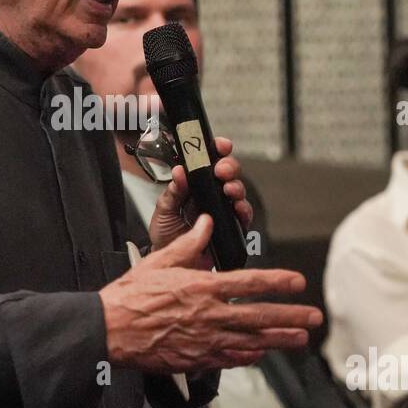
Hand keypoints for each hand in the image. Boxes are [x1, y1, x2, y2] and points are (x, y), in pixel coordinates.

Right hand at [100, 214, 322, 373]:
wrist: (108, 331)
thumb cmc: (129, 296)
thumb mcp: (159, 261)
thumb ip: (189, 245)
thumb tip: (206, 224)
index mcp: (202, 287)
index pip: (250, 283)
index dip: (278, 282)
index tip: (298, 282)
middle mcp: (209, 315)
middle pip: (260, 316)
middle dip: (291, 316)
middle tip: (313, 318)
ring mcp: (204, 340)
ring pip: (252, 341)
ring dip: (279, 340)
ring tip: (300, 339)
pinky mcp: (196, 359)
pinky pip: (230, 359)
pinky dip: (249, 357)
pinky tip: (262, 354)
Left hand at [149, 135, 251, 265]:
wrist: (171, 262)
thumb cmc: (167, 234)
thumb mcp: (163, 210)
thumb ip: (172, 191)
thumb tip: (179, 172)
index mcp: (194, 184)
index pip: (209, 160)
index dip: (217, 149)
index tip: (219, 145)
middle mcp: (211, 193)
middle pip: (228, 171)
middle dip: (228, 166)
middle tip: (221, 170)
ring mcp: (223, 209)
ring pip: (238, 190)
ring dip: (236, 186)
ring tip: (228, 189)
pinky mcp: (231, 226)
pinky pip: (244, 215)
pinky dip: (244, 210)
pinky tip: (238, 208)